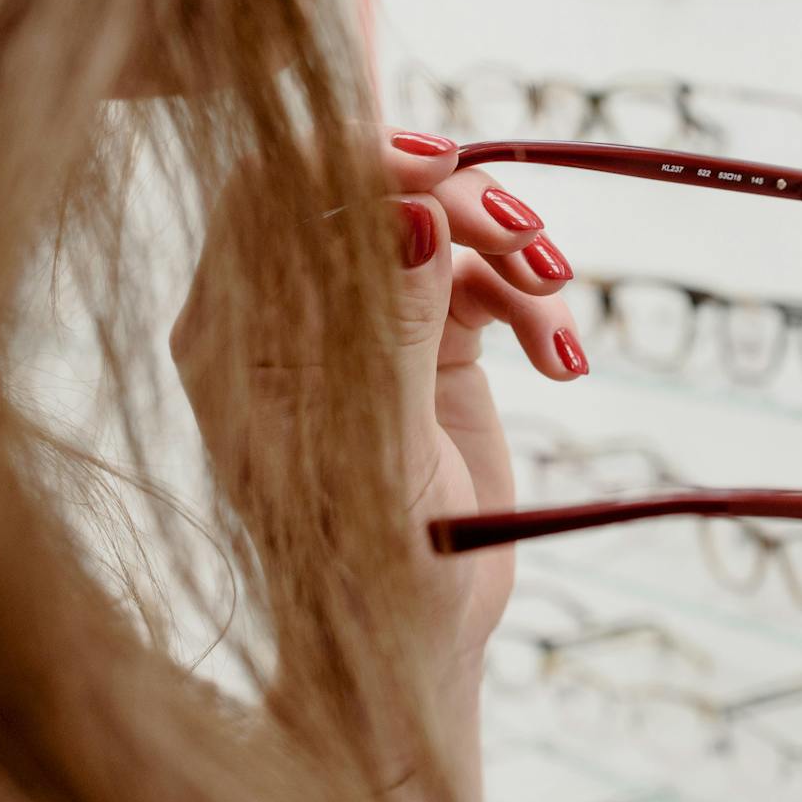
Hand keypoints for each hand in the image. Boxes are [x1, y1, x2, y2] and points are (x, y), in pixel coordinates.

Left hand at [171, 128, 586, 678]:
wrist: (417, 645)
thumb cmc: (369, 574)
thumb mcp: (379, 457)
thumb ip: (393, 335)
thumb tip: (414, 218)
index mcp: (236, 335)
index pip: (270, 195)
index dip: (349, 155)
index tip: (440, 166)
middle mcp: (295, 316)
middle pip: (367, 194)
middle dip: (454, 200)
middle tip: (525, 236)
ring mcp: (369, 326)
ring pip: (437, 228)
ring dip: (510, 251)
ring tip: (557, 296)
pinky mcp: (433, 348)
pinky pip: (486, 284)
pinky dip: (533, 306)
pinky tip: (565, 362)